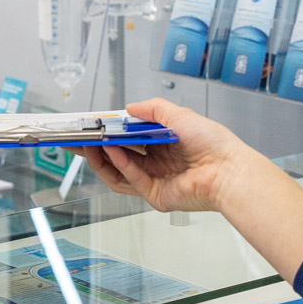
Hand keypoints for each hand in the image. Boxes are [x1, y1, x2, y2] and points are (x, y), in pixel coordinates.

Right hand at [77, 98, 302, 281]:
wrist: (229, 170)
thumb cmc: (212, 142)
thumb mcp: (179, 116)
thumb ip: (153, 110)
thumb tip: (128, 107)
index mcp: (163, 144)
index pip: (128, 138)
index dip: (108, 132)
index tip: (90, 124)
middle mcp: (156, 163)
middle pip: (118, 156)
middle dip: (95, 147)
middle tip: (74, 138)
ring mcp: (154, 181)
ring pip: (119, 172)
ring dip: (101, 158)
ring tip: (85, 144)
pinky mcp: (156, 195)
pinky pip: (131, 180)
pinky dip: (119, 165)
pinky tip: (110, 151)